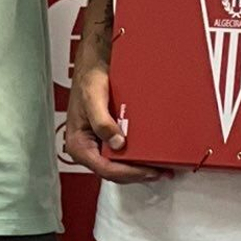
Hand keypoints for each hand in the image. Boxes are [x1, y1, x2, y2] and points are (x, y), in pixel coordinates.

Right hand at [63, 61, 167, 184]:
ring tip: (161, 167)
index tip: (148, 170)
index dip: (129, 173)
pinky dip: (137, 158)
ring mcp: (98, 145)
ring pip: (119, 166)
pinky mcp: (107, 140)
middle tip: (162, 171)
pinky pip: (122, 155)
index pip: (105, 169)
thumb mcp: (93, 99)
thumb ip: (102, 122)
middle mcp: (87, 149)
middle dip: (138, 174)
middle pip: (114, 172)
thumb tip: (118, 143)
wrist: (94, 66)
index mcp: (78, 144)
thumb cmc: (89, 80)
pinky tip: (151, 156)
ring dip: (139, 168)